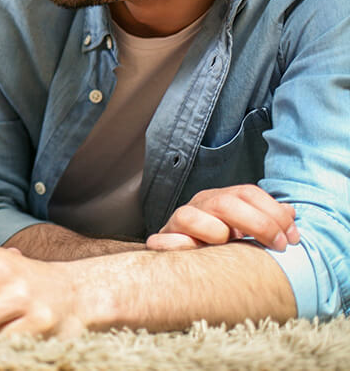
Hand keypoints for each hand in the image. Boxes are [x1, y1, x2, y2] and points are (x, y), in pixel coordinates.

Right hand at [146, 185, 298, 251]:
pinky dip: (176, 246)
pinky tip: (194, 254)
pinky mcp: (161, 241)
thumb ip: (267, 220)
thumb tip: (291, 212)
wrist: (188, 263)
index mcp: (221, 199)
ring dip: (214, 232)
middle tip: (279, 246)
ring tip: (228, 247)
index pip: (247, 192)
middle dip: (258, 224)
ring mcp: (178, 223)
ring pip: (189, 216)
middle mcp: (199, 206)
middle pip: (225, 202)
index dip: (274, 212)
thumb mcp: (248, 230)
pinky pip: (162, 241)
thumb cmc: (224, 246)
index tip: (293, 238)